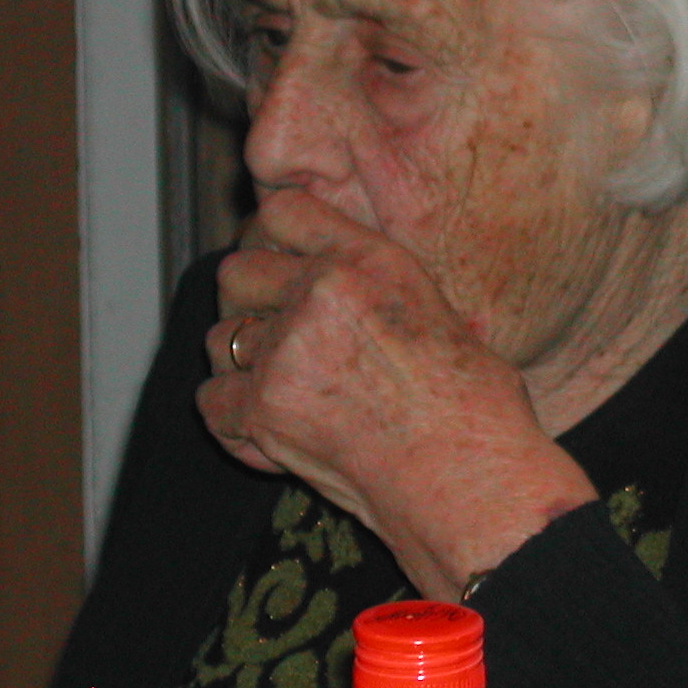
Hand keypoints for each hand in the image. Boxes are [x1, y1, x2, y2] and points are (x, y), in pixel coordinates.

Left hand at [198, 189, 596, 600]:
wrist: (468, 476)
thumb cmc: (476, 409)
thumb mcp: (443, 319)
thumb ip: (384, 296)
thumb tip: (367, 300)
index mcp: (369, 260)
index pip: (283, 211)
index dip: (272, 239)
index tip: (278, 266)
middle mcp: (320, 293)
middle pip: (237, 272)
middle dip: (248, 303)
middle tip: (274, 336)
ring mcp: (285, 349)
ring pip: (219, 338)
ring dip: (240, 365)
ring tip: (279, 392)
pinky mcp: (261, 407)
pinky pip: (211, 401)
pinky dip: (233, 421)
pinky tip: (270, 434)